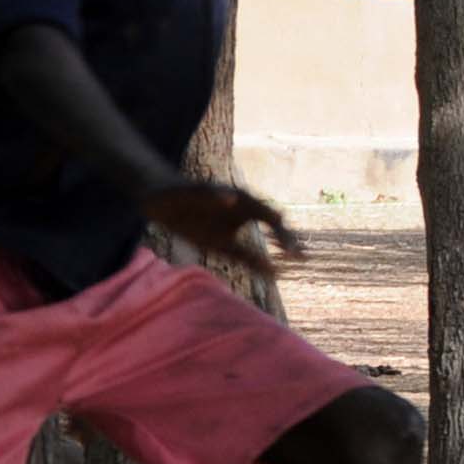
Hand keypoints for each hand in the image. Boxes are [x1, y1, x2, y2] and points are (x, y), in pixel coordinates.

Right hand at [138, 177, 299, 276]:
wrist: (160, 201)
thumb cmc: (196, 221)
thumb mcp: (223, 245)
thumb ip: (249, 257)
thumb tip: (277, 274)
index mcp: (245, 212)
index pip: (274, 225)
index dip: (288, 242)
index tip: (302, 261)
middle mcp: (236, 200)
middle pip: (265, 212)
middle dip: (281, 231)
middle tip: (295, 251)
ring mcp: (216, 193)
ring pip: (242, 198)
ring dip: (260, 208)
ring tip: (279, 217)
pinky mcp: (194, 189)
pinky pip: (208, 192)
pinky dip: (219, 196)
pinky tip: (228, 200)